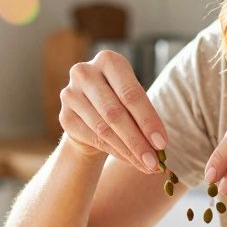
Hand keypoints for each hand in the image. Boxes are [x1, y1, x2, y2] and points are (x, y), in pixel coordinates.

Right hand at [59, 50, 166, 174]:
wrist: (90, 112)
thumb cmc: (120, 102)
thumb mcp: (134, 100)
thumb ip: (144, 118)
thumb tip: (159, 147)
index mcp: (108, 60)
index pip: (131, 94)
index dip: (148, 120)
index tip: (162, 144)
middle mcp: (85, 73)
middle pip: (115, 113)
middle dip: (137, 141)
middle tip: (154, 162)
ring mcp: (70, 94)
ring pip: (104, 129)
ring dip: (128, 151)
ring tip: (146, 165)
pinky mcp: (65, 116)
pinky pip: (93, 138)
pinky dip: (115, 152)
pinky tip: (130, 160)